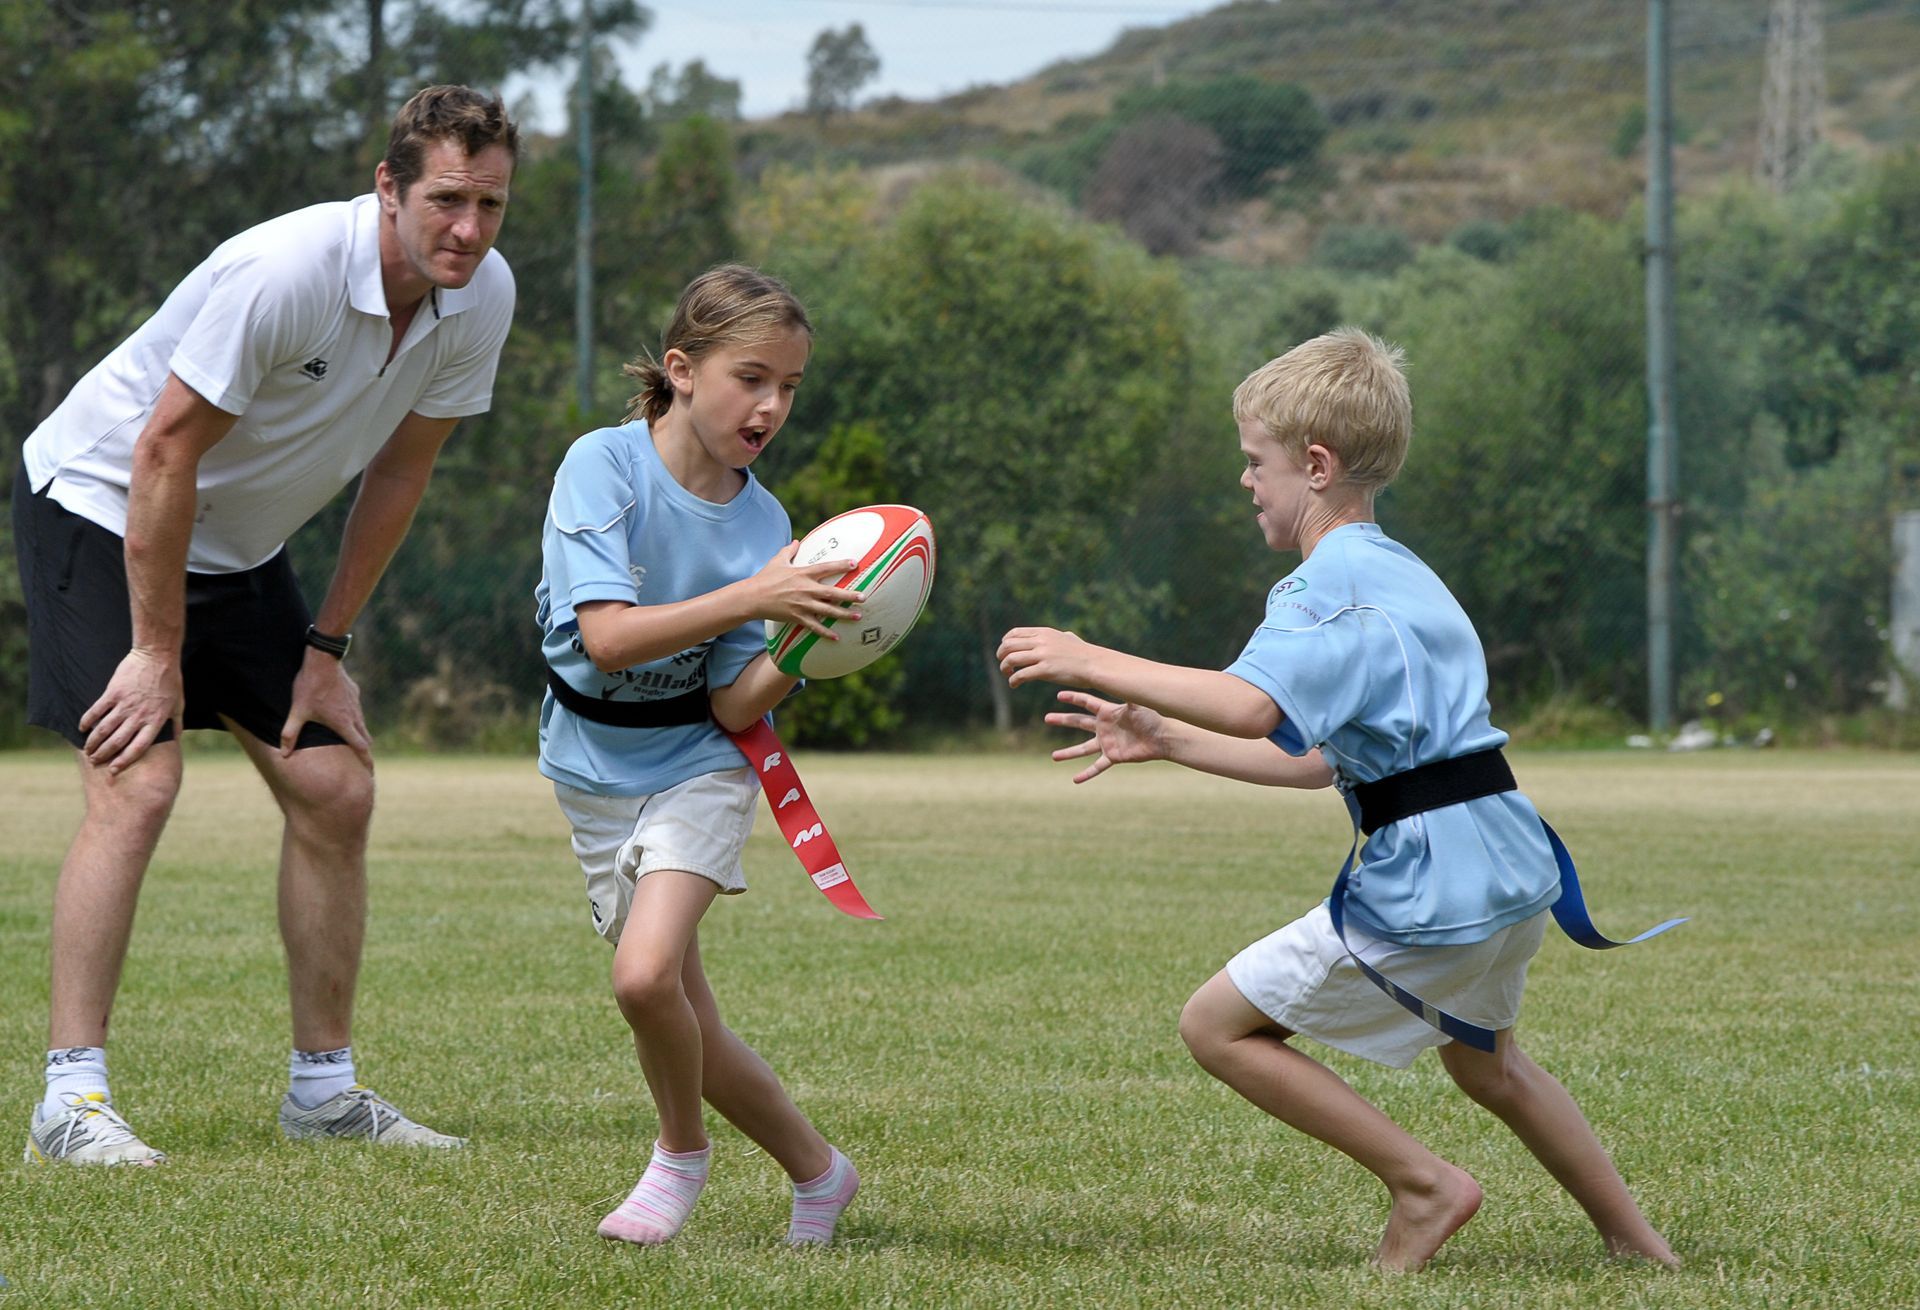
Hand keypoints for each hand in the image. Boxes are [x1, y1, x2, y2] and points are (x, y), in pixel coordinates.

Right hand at [79, 648, 183, 773]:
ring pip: (104, 729)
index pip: (138, 748)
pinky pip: (96, 711)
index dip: (124, 761)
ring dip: (93, 742)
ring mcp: (125, 704)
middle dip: (104, 755)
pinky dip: (87, 721)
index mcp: (155, 721)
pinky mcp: (113, 693)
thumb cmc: (170, 681)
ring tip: (87, 750)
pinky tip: (82, 728)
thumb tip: (177, 741)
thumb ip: (176, 724)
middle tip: (95, 761)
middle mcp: (139, 716)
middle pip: (117, 742)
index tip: (113, 770)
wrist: (157, 656)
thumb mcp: (179, 705)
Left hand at [280, 647, 372, 771]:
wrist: (323, 659)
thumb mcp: (298, 711)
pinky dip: (354, 718)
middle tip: (363, 761)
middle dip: (364, 750)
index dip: (366, 761)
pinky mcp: (354, 693)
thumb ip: (290, 734)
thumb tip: (283, 754)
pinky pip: (357, 710)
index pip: (360, 747)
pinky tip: (343, 714)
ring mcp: (356, 703)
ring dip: (359, 734)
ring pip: (362, 724)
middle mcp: (354, 716)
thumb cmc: (310, 686)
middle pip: (365, 738)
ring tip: (352, 740)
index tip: (370, 771)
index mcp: (343, 724)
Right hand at [747, 541, 863, 638]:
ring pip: (828, 610)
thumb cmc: (765, 577)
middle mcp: (806, 588)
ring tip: (858, 616)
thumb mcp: (778, 560)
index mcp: (803, 573)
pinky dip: (825, 632)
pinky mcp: (797, 617)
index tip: (856, 563)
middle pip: (832, 592)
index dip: (841, 565)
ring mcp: (802, 604)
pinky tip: (837, 637)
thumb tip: (796, 541)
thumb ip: (789, 551)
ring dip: (844, 614)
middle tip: (864, 597)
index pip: (826, 568)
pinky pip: (814, 626)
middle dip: (850, 595)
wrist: (752, 597)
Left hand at [996, 626, 1095, 689]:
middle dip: (1001, 656)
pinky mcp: (1045, 670)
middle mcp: (1041, 641)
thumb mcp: (1069, 638)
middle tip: (1004, 666)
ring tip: (1008, 675)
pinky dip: (1013, 680)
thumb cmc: (1084, 654)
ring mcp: (1043, 655)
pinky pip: (1021, 674)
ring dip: (1005, 669)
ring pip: (1011, 659)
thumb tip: (1061, 635)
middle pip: (1008, 645)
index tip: (1005, 652)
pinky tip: (1014, 684)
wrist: (1095, 665)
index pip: (1015, 633)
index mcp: (1044, 633)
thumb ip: (1059, 637)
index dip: (1005, 643)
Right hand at [1044, 689, 1169, 783]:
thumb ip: (1128, 694)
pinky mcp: (1113, 756)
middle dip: (1063, 720)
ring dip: (1068, 752)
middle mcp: (1104, 727)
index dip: (1074, 698)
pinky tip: (1075, 780)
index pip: (1087, 703)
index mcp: (1107, 712)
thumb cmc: (1152, 718)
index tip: (1059, 695)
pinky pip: (1097, 767)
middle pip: (1079, 722)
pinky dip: (1087, 774)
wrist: (1161, 738)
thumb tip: (1124, 679)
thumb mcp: (1138, 704)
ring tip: (1054, 756)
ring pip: (1083, 749)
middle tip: (1047, 718)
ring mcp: (1107, 743)